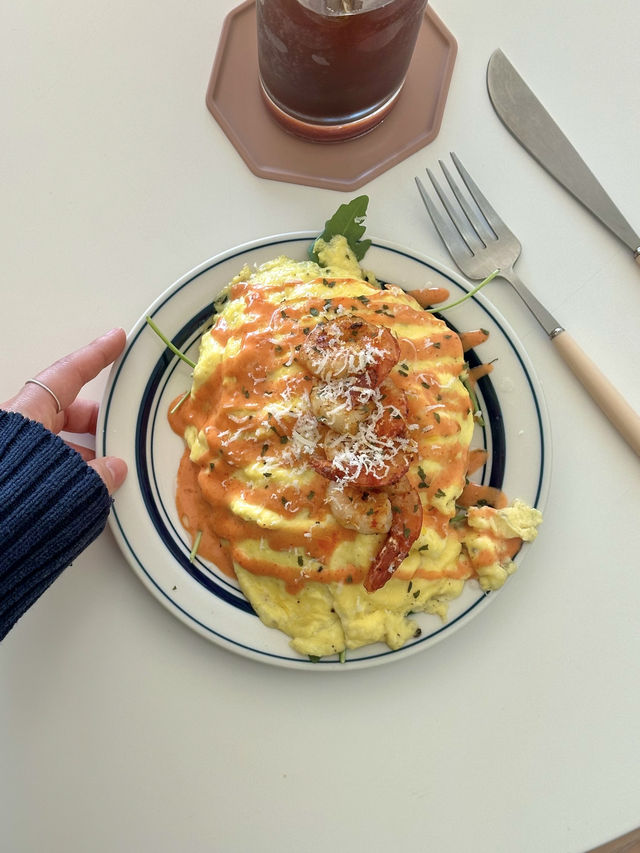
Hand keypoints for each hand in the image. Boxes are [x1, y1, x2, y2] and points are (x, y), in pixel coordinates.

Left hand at [1, 328, 127, 493]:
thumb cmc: (16, 497)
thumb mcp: (66, 481)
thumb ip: (98, 472)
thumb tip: (115, 469)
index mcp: (25, 415)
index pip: (67, 375)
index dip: (95, 356)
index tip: (116, 339)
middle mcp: (16, 428)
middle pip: (62, 411)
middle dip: (94, 421)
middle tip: (120, 434)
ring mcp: (11, 454)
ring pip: (54, 442)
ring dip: (83, 454)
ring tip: (108, 476)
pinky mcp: (10, 480)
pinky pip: (46, 466)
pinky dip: (68, 473)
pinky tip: (85, 492)